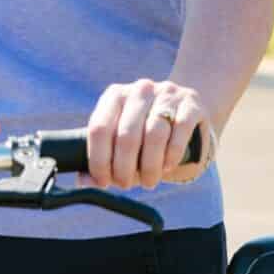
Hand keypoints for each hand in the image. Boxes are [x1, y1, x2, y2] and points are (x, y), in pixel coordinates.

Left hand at [83, 79, 214, 190]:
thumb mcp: (122, 140)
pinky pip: (179, 131)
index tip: (103, 181)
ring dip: (149, 166)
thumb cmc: (146, 132)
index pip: (99, 128)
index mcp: (115, 95)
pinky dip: (172, 154)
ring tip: (149, 181)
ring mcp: (167, 93)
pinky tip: (167, 167)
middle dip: (124, 168)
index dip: (98, 160)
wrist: (186, 111)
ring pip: (154, 135)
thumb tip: (82, 183)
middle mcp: (139, 89)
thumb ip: (102, 160)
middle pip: (126, 135)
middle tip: (126, 185)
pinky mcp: (191, 102)